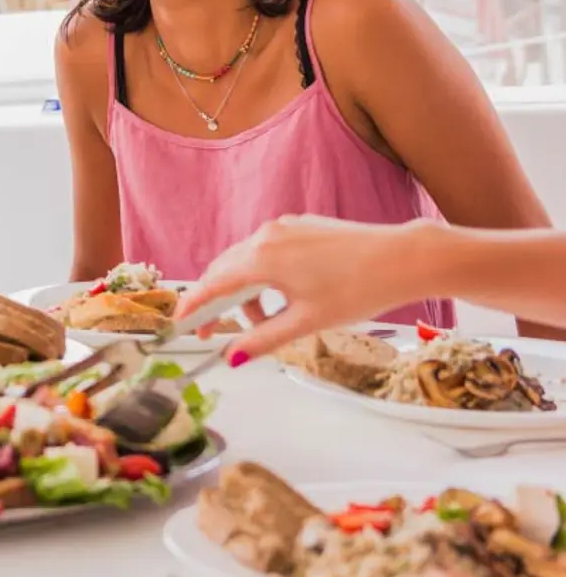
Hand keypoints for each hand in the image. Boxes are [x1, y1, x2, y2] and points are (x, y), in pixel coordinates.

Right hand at [176, 215, 424, 363]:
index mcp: (261, 258)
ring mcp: (284, 227)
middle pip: (224, 270)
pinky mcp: (302, 226)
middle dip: (217, 301)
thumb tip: (232, 357)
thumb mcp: (307, 322)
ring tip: (269, 321)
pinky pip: (267, 251)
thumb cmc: (358, 290)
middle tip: (218, 331)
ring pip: (246, 260)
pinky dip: (264, 275)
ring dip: (245, 291)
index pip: (211, 284)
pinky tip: (287, 296)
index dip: (192, 306)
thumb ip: (263, 340)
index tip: (180, 325)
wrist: (404, 258)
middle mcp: (265, 236)